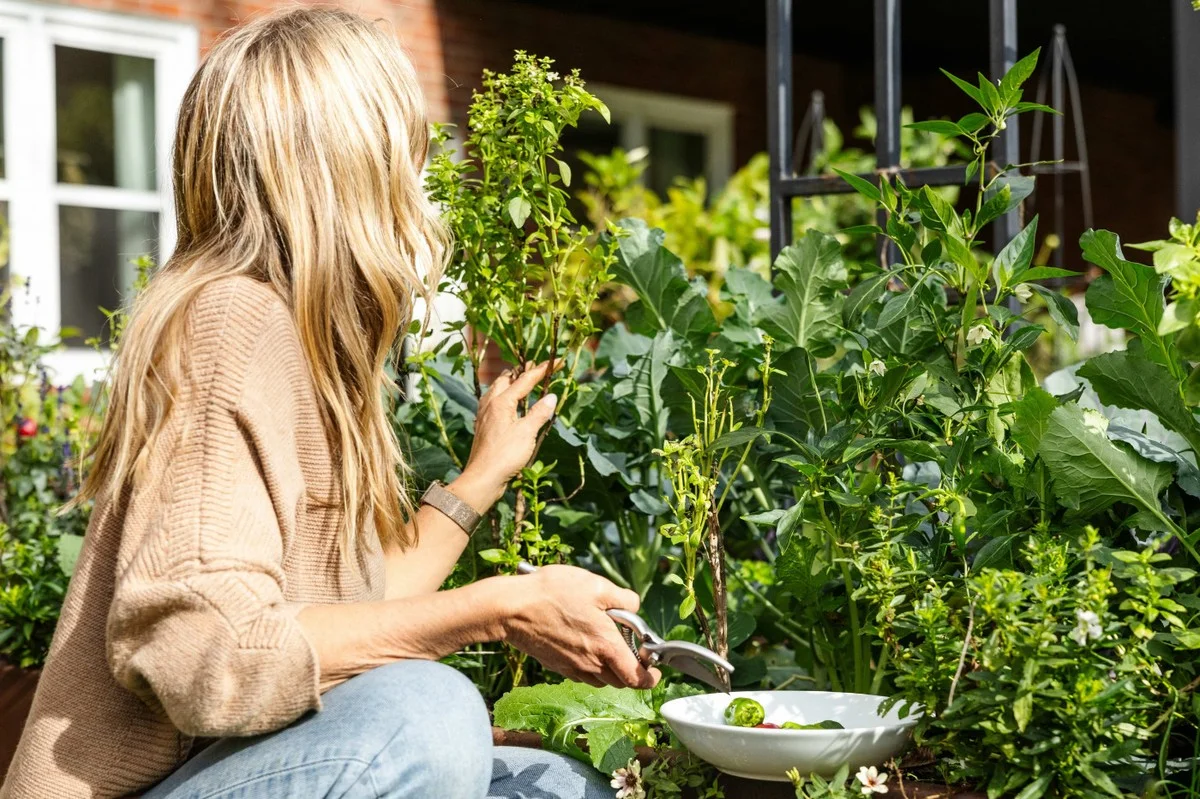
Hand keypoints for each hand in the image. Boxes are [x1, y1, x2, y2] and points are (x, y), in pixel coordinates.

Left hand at [456, 361, 558, 508]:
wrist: (483, 478)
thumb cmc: (505, 455)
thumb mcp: (527, 433)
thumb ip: (539, 413)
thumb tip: (551, 396)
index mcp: (502, 402)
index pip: (524, 380)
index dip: (540, 370)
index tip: (554, 361)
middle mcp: (490, 404)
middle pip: (505, 379)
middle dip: (520, 372)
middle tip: (535, 368)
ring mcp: (484, 415)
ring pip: (496, 390)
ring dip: (509, 383)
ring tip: (520, 381)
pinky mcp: (483, 426)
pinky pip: (492, 403)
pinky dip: (502, 397)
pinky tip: (506, 405)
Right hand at [499, 565, 659, 688]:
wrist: (511, 609)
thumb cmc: (553, 594)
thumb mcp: (596, 585)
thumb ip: (623, 598)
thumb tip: (634, 606)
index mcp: (606, 647)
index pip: (637, 679)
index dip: (651, 677)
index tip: (655, 668)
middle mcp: (590, 664)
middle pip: (620, 681)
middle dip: (631, 670)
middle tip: (631, 648)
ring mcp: (572, 668)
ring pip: (601, 679)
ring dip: (609, 667)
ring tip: (605, 641)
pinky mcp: (557, 666)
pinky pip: (582, 673)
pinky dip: (590, 664)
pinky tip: (583, 640)